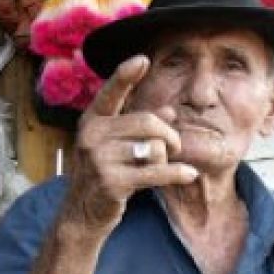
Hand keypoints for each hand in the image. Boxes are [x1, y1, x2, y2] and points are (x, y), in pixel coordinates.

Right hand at [62, 55, 198, 229]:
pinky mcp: (111, 182)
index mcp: (92, 122)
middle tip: (176, 147)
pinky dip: (176, 173)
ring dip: (165, 159)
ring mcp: (99, 159)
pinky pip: (156, 171)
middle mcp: (91, 136)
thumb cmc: (105, 174)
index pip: (111, 93)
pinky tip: (189, 174)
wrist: (83, 214)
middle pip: (146, 122)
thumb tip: (171, 111)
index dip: (126, 75)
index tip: (142, 59)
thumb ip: (141, 127)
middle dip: (168, 134)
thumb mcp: (119, 147)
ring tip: (160, 168)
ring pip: (153, 148)